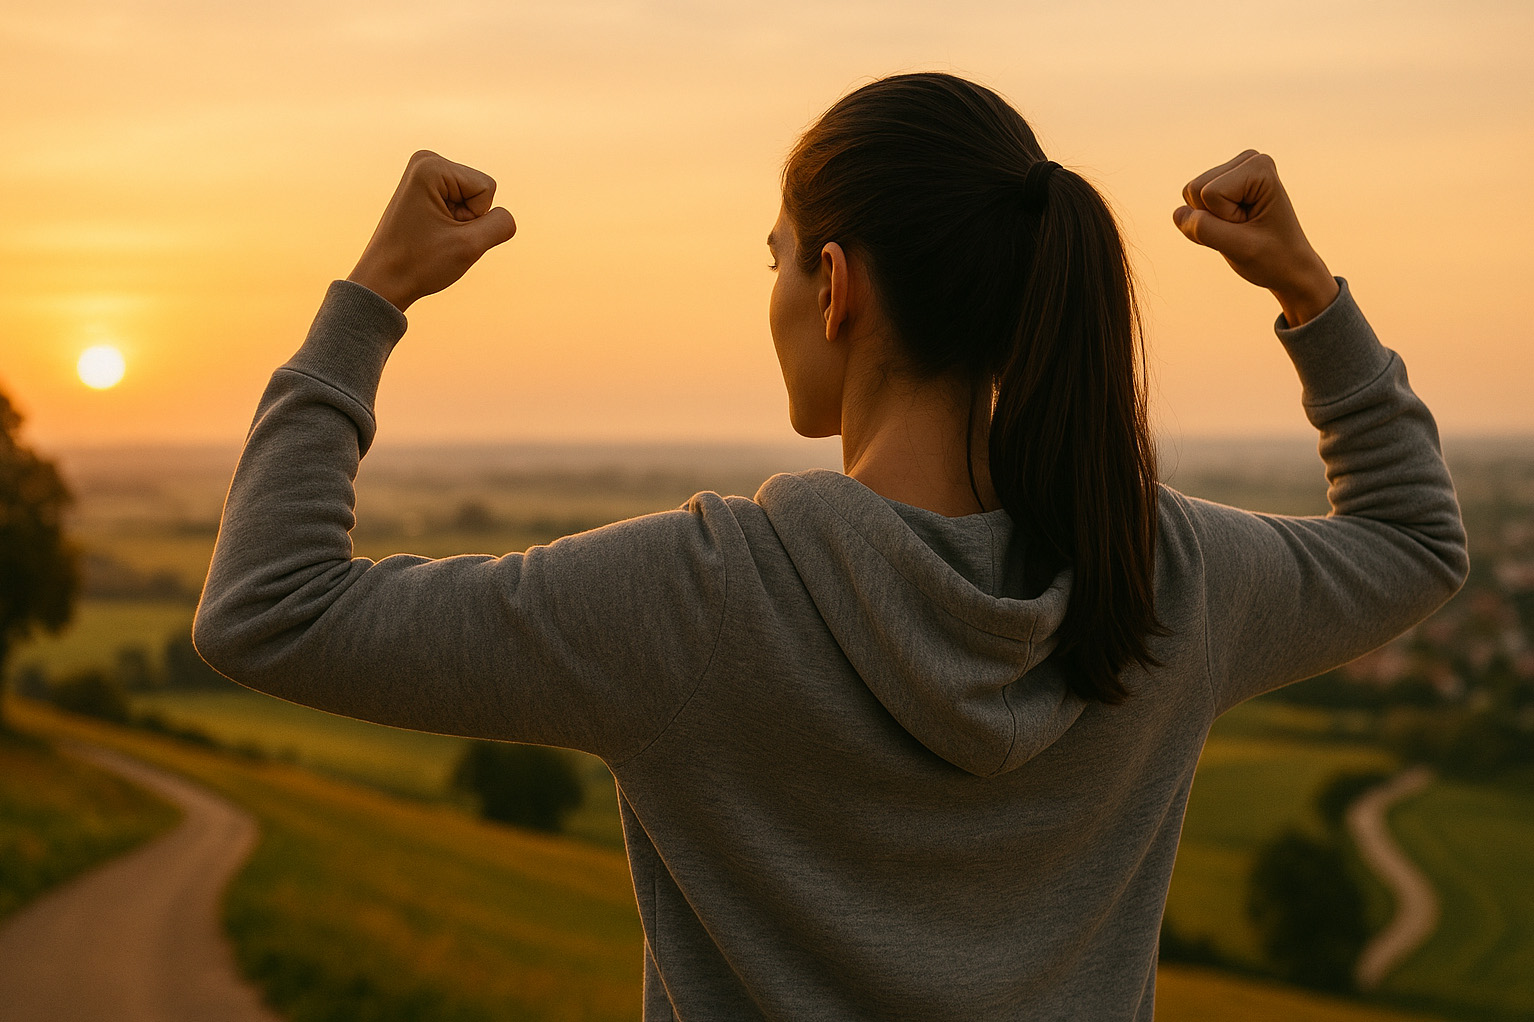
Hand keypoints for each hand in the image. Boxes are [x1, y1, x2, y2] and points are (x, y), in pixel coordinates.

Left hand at [347, 151, 516, 312]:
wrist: (384, 281)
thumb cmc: (420, 264)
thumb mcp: (470, 247)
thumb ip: (501, 225)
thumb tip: (505, 216)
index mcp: (431, 166)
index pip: (487, 188)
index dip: (474, 217)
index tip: (443, 231)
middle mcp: (425, 161)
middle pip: (481, 190)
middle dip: (468, 219)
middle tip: (438, 235)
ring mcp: (423, 173)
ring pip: (473, 199)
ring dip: (461, 223)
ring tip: (433, 234)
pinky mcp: (424, 187)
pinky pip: (461, 203)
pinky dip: (453, 222)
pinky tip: (430, 232)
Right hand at [1173, 150, 1337, 326]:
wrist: (1288, 267)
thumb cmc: (1272, 258)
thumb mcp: (1239, 248)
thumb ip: (1204, 229)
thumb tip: (1178, 213)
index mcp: (1259, 167)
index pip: (1209, 193)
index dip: (1224, 219)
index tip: (1251, 227)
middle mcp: (1247, 160)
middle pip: (1194, 189)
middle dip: (1214, 219)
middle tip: (1244, 229)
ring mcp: (1233, 171)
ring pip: (1189, 197)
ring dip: (1210, 222)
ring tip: (1240, 229)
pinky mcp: (1222, 183)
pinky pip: (1190, 204)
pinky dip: (1206, 224)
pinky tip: (1232, 227)